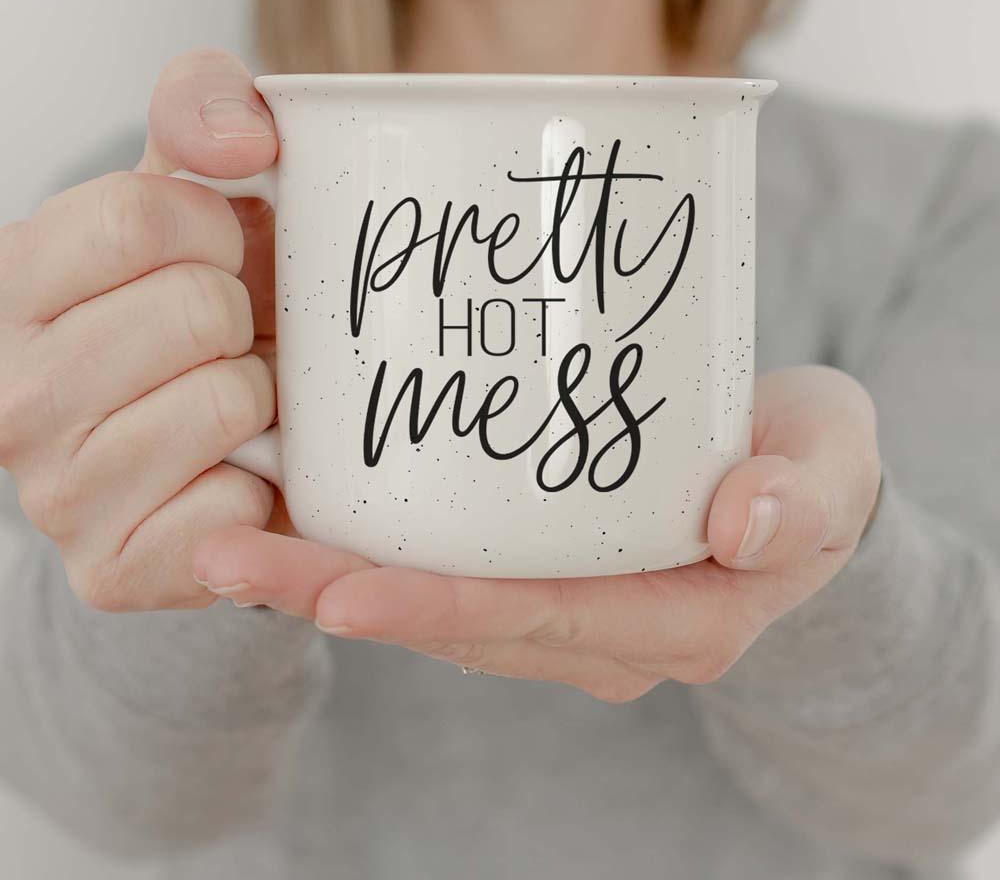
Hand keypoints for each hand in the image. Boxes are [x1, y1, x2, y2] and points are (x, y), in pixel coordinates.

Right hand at [0, 49, 308, 611]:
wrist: (207, 438)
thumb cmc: (197, 300)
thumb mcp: (188, 186)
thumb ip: (204, 108)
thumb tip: (245, 138)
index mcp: (11, 285)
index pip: (141, 214)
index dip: (216, 229)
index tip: (217, 256)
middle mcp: (8, 394)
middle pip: (196, 309)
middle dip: (243, 316)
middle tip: (226, 340)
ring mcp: (54, 494)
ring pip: (227, 402)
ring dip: (259, 398)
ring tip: (232, 403)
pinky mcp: (113, 570)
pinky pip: (231, 507)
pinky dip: (259, 485)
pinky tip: (231, 474)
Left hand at [195, 365, 881, 700]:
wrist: (793, 479)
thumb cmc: (809, 466)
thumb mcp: (832, 464)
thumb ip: (806, 494)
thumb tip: (743, 524)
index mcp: (676, 617)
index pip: (540, 621)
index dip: (439, 610)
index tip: (338, 588)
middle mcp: (604, 632)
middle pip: (460, 622)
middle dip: (343, 596)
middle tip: (232, 559)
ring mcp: (565, 608)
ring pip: (437, 604)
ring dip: (333, 578)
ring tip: (232, 542)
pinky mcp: (538, 571)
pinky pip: (445, 572)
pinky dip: (370, 552)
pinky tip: (297, 513)